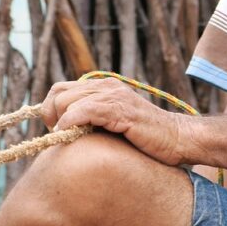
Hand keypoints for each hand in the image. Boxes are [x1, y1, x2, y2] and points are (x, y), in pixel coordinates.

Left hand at [40, 77, 189, 165]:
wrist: (176, 139)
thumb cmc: (144, 139)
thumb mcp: (112, 125)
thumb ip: (91, 121)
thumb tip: (61, 131)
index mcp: (102, 87)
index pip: (59, 88)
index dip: (49, 108)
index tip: (54, 129)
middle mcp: (106, 86)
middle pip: (59, 93)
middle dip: (50, 116)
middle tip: (58, 136)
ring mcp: (114, 96)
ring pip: (68, 101)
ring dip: (59, 121)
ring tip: (64, 139)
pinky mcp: (121, 109)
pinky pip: (85, 111)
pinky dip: (71, 122)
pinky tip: (69, 135)